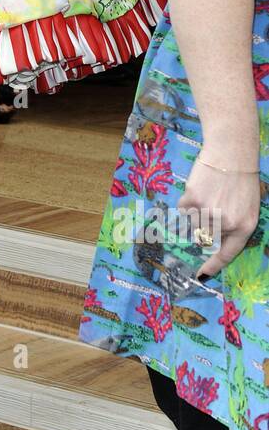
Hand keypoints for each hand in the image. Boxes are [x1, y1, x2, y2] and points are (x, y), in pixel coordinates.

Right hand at [179, 150, 261, 279]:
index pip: (227, 254)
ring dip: (195, 211)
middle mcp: (226, 224)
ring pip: (192, 222)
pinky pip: (183, 208)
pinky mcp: (192, 200)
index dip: (213, 267)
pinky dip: (187, 201)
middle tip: (210, 207)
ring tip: (208, 192)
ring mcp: (208, 213)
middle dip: (204, 226)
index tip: (201, 275)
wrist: (231, 153)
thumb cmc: (241, 179)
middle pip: (205, 237)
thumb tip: (213, 241)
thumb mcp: (247, 208)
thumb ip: (234, 226)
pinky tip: (199, 188)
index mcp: (244, 227)